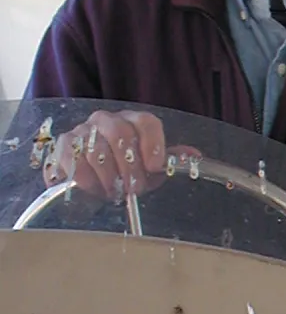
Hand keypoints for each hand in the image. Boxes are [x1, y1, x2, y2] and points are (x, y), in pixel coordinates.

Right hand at [46, 110, 168, 200]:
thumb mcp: (149, 170)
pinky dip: (86, 178)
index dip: (153, 143)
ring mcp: (83, 130)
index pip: (146, 122)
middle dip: (130, 166)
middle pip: (120, 133)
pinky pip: (73, 158)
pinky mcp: (64, 145)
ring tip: (114, 192)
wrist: (89, 182)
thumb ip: (168, 161)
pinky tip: (93, 188)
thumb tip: (193, 156)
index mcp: (132, 122)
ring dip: (109, 176)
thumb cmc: (123, 173)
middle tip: (134, 189)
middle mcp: (107, 120)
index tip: (155, 167)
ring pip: (97, 148)